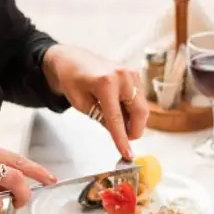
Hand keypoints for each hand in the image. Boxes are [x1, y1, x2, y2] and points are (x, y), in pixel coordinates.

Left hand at [43, 45, 149, 159]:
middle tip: (124, 139)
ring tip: (117, 120)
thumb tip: (119, 133)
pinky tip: (119, 109)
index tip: (128, 155)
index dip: (122, 139)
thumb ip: (101, 118)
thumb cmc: (72, 80)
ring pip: (142, 108)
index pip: (117, 118)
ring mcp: (132, 73)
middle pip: (140, 112)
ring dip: (133, 120)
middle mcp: (123, 76)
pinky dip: (132, 110)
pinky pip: (140, 100)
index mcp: (106, 82)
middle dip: (134, 130)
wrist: (72, 59)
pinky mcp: (135, 75)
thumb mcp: (81, 104)